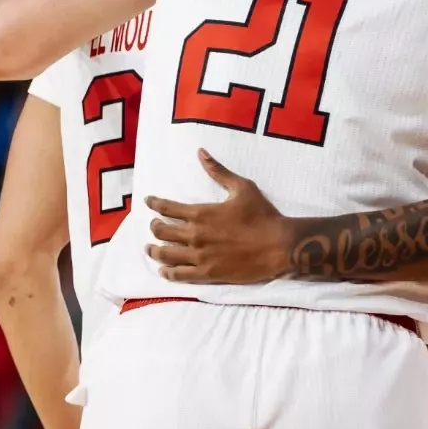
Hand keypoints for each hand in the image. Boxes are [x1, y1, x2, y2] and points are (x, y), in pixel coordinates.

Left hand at [144, 151, 293, 283]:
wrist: (279, 245)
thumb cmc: (262, 215)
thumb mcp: (242, 187)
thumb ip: (218, 171)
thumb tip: (201, 153)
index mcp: (201, 213)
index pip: (167, 208)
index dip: (154, 203)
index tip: (148, 201)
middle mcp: (195, 235)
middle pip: (162, 232)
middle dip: (154, 227)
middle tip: (154, 225)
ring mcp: (200, 257)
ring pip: (166, 255)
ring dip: (155, 251)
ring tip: (151, 248)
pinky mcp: (207, 274)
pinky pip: (179, 275)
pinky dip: (168, 273)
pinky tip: (164, 271)